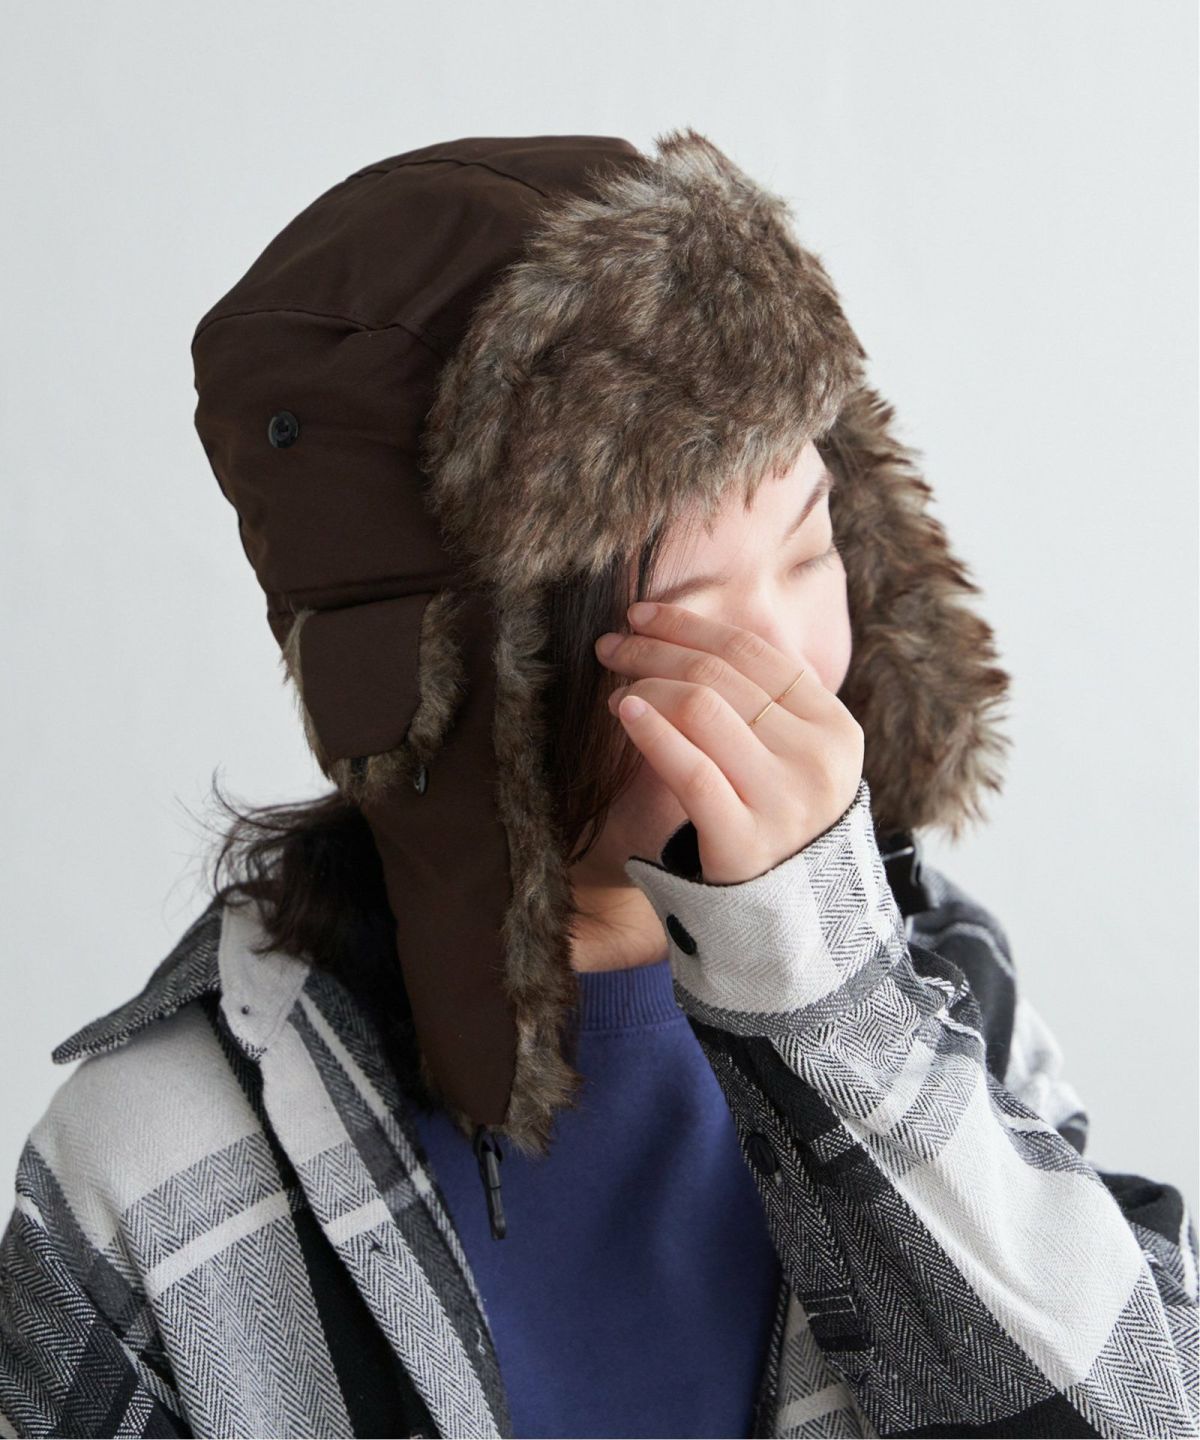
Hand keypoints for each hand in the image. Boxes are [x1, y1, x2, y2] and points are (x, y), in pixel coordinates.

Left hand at [594, 601, 864, 883]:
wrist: (794, 930)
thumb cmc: (779, 833)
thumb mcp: (797, 764)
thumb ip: (765, 709)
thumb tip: (686, 639)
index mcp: (835, 729)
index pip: (754, 653)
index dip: (691, 625)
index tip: (642, 615)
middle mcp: (817, 760)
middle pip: (722, 674)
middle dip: (656, 649)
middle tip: (611, 645)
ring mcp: (784, 801)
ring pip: (703, 708)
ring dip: (647, 685)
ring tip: (616, 690)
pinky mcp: (744, 842)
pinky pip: (690, 769)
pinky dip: (651, 731)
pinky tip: (623, 712)